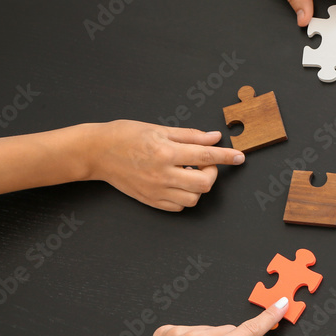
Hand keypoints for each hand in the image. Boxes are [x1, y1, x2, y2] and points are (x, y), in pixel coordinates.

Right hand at [85, 121, 243, 211]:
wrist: (96, 152)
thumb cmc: (124, 135)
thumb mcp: (159, 129)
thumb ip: (190, 135)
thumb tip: (214, 137)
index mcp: (165, 152)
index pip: (205, 155)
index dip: (226, 156)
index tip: (239, 157)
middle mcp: (162, 174)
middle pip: (204, 183)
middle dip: (212, 172)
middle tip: (204, 162)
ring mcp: (156, 191)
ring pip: (193, 199)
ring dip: (199, 187)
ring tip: (190, 172)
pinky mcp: (150, 201)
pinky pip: (178, 207)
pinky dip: (185, 197)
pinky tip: (180, 183)